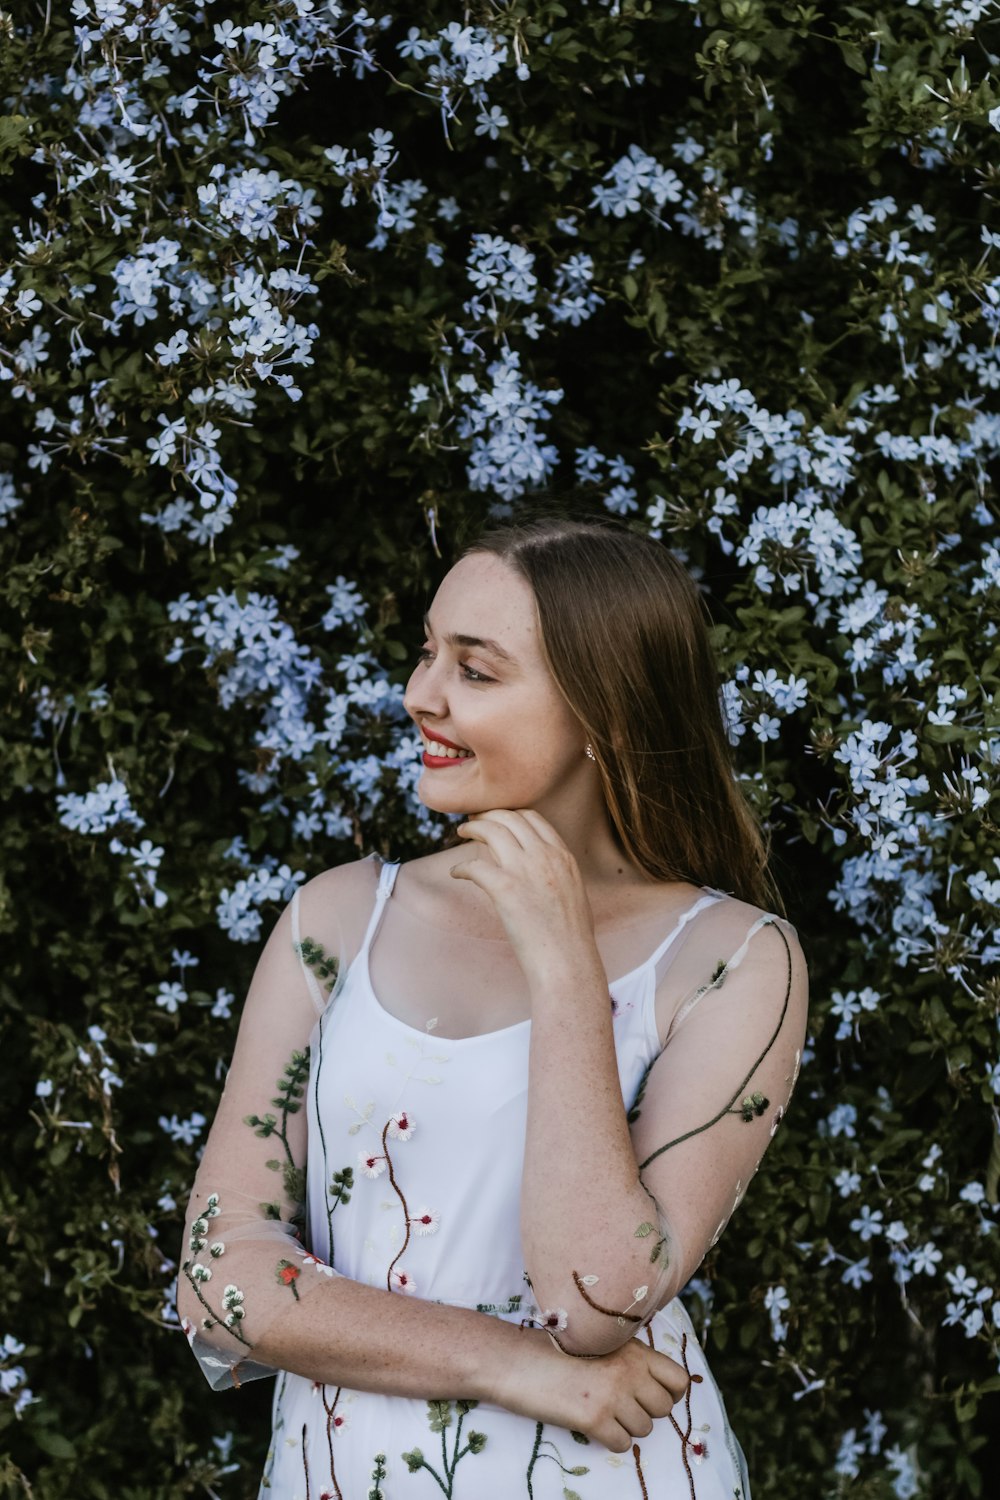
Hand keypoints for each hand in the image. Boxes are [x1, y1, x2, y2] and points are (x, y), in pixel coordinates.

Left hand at [450, 809, 598, 983]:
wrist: (568, 962)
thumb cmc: (571, 937)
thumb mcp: (572, 891)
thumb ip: (554, 872)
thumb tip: (533, 868)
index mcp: (563, 856)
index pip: (533, 817)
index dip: (510, 813)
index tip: (496, 818)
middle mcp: (545, 856)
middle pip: (509, 817)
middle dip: (488, 814)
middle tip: (473, 820)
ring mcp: (525, 870)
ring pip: (491, 831)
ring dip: (472, 828)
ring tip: (461, 831)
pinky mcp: (505, 888)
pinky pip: (474, 866)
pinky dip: (460, 867)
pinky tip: (456, 873)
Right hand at [492, 1327, 693, 1451]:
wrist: (516, 1360)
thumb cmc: (553, 1350)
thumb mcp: (598, 1341)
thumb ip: (628, 1358)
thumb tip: (651, 1384)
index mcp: (633, 1348)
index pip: (679, 1379)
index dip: (670, 1393)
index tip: (650, 1396)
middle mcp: (629, 1370)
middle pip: (664, 1408)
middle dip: (646, 1411)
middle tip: (620, 1405)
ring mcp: (614, 1395)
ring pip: (645, 1429)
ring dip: (627, 1426)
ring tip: (601, 1411)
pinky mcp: (595, 1419)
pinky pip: (623, 1444)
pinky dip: (611, 1440)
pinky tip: (592, 1425)